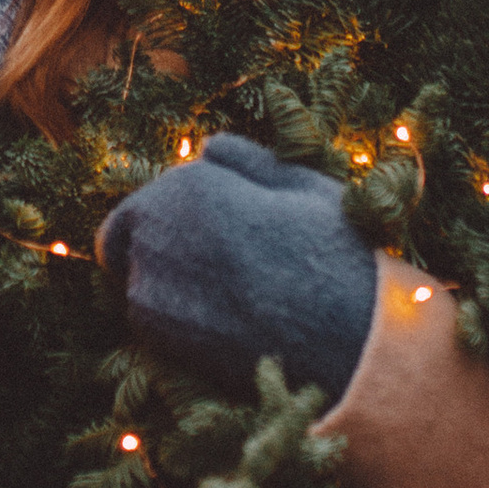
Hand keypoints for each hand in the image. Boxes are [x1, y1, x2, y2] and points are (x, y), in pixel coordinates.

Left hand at [96, 132, 377, 409]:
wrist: (353, 339)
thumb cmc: (336, 253)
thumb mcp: (302, 186)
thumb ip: (246, 161)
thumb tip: (209, 148)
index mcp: (188, 184)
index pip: (161, 192)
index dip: (189, 210)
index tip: (222, 230)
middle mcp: (154, 230)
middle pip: (135, 233)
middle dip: (166, 242)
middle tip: (221, 266)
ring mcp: (148, 285)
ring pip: (141, 276)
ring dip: (170, 281)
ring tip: (232, 295)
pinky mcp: (154, 335)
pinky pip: (152, 317)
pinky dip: (177, 318)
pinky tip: (226, 323)